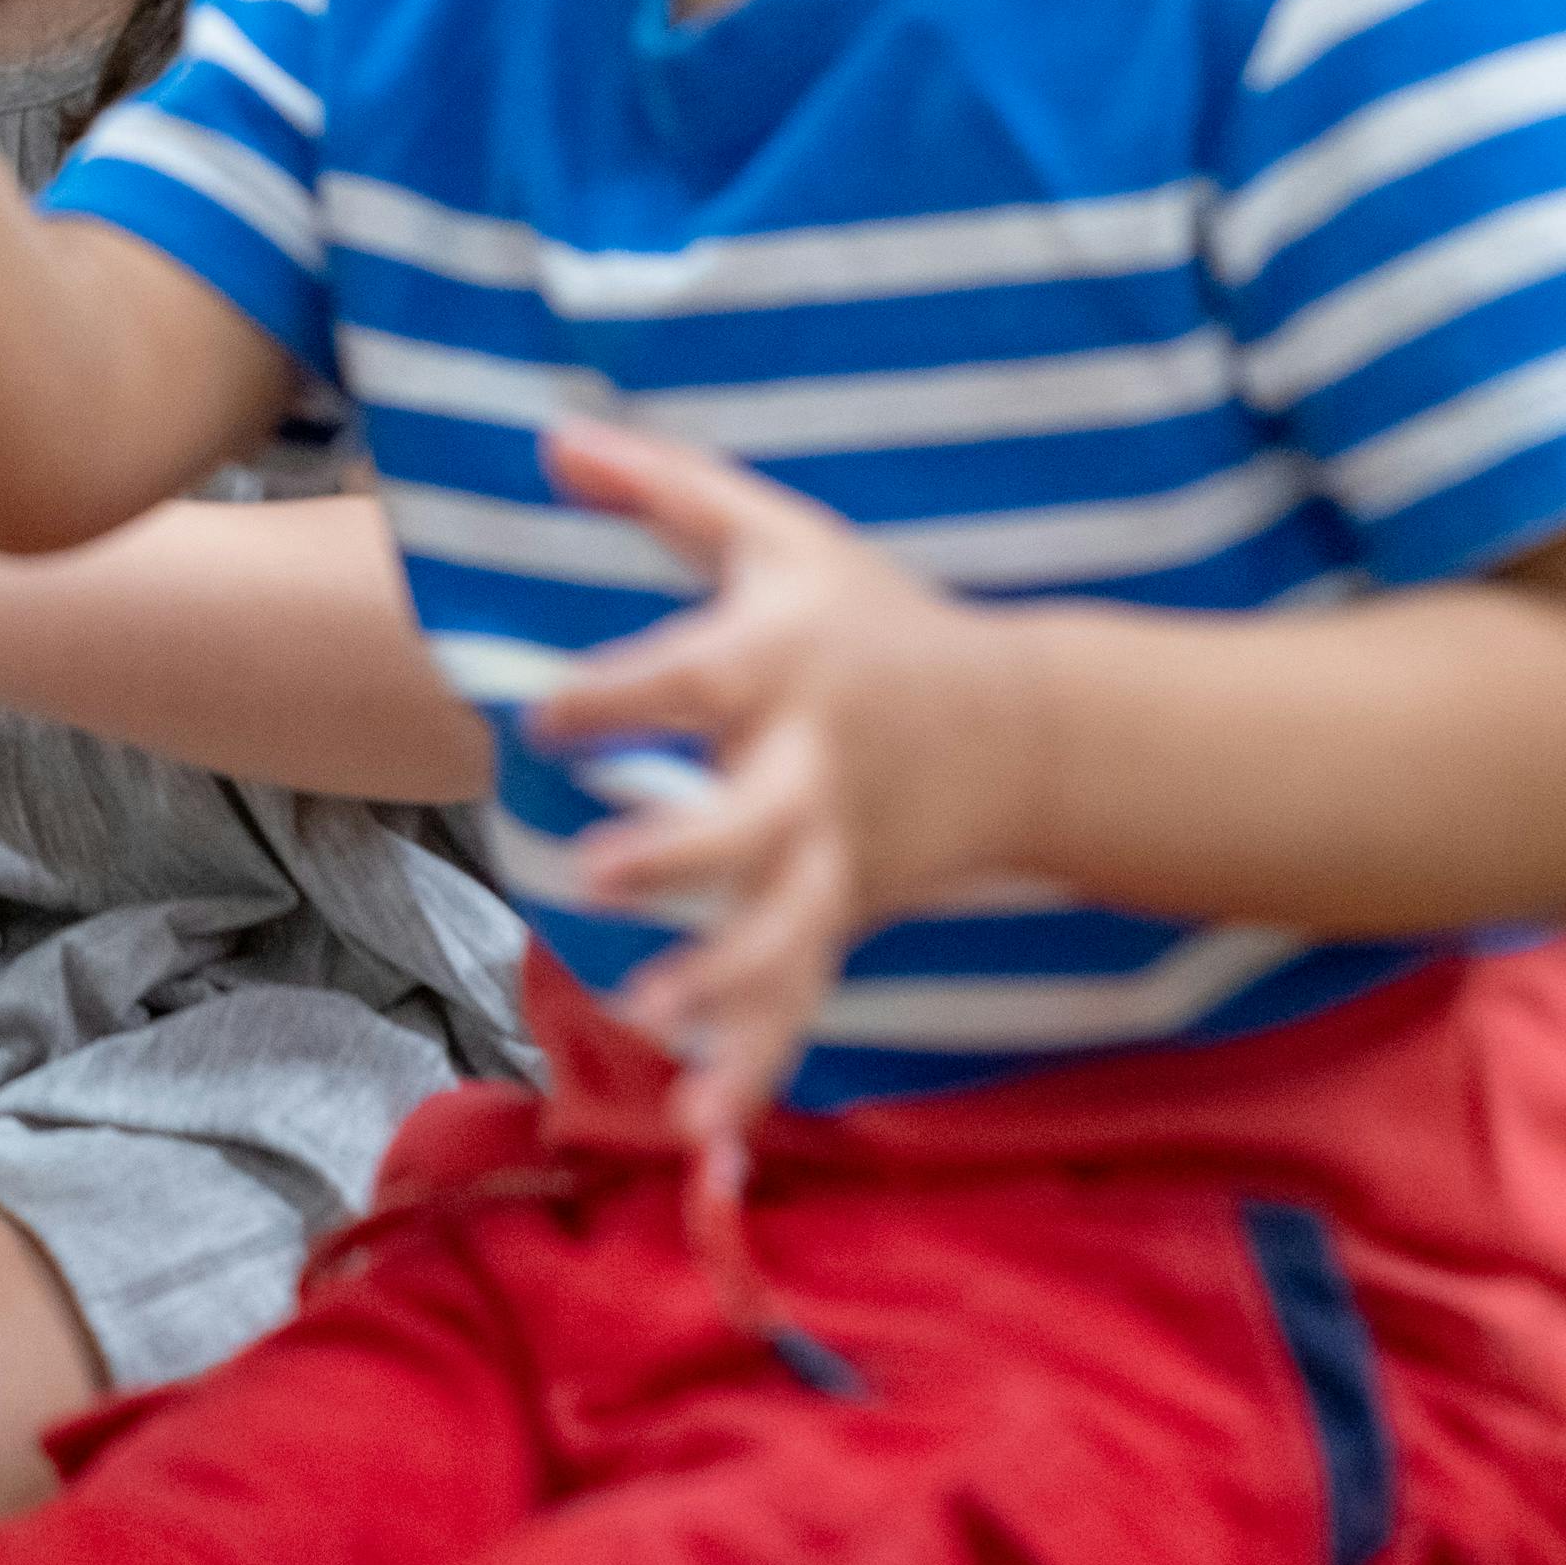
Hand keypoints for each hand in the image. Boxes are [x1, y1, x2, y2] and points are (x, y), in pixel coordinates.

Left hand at [516, 425, 1030, 1155]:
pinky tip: (702, 1131)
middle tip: (596, 876)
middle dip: (681, 852)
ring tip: (649, 1025)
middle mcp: (811, 767)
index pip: (693, 677)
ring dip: (719, 986)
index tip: (541, 714)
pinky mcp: (842, 917)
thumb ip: (659, 485)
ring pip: (781, 932)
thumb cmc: (870, 617)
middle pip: (750, 819)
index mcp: (784, 663)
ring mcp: (834, 856)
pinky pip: (796, 1000)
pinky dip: (755, 1067)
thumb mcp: (776, 533)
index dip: (618, 695)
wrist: (1024, 727)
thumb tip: (545, 433)